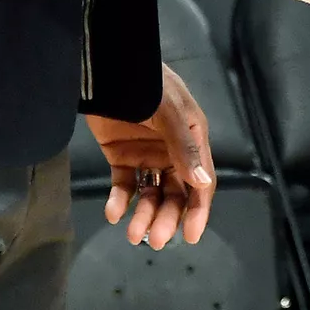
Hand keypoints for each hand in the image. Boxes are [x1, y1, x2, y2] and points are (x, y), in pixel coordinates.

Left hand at [85, 65, 216, 248]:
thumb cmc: (146, 84)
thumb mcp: (169, 112)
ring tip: (132, 233)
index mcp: (192, 138)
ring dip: (144, 215)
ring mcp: (146, 154)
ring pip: (150, 193)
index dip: (198, 210)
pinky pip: (123, 185)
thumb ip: (184, 147)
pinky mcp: (120, 155)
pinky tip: (114, 212)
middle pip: (175, 193)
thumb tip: (202, 183)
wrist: (107, 69)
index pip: (200, 181)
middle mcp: (172, 151)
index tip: (191, 236)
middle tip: (155, 240)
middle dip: (167, 217)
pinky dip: (119, 201)